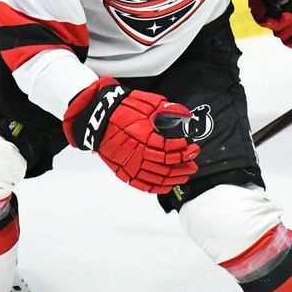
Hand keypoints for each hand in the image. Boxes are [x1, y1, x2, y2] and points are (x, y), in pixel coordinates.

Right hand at [63, 78, 199, 193]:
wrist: (98, 117)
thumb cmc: (121, 109)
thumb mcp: (147, 103)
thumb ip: (168, 109)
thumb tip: (185, 114)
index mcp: (143, 137)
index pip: (170, 149)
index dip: (184, 150)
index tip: (191, 146)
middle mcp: (137, 154)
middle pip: (167, 166)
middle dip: (184, 165)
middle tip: (193, 162)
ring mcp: (130, 165)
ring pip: (158, 178)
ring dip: (175, 177)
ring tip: (185, 173)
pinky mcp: (123, 172)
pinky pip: (144, 185)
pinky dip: (158, 187)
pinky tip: (168, 185)